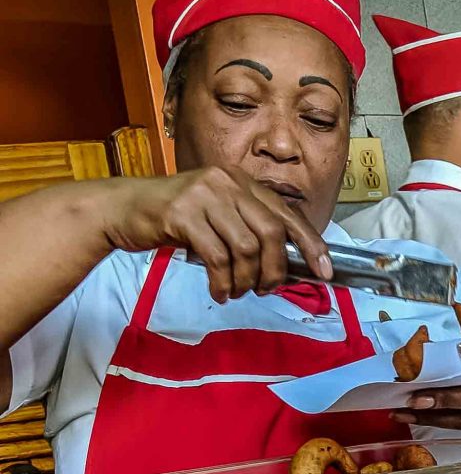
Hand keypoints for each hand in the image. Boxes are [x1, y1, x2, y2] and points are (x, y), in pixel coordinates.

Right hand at [101, 167, 330, 301]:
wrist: (123, 209)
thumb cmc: (175, 218)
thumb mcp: (217, 214)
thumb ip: (247, 228)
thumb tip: (282, 264)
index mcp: (241, 181)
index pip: (287, 213)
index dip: (311, 243)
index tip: (325, 270)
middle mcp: (227, 182)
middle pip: (272, 232)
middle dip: (275, 269)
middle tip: (265, 289)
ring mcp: (204, 195)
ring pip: (247, 248)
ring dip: (246, 280)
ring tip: (236, 292)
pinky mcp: (182, 213)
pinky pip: (217, 257)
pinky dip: (223, 282)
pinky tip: (219, 292)